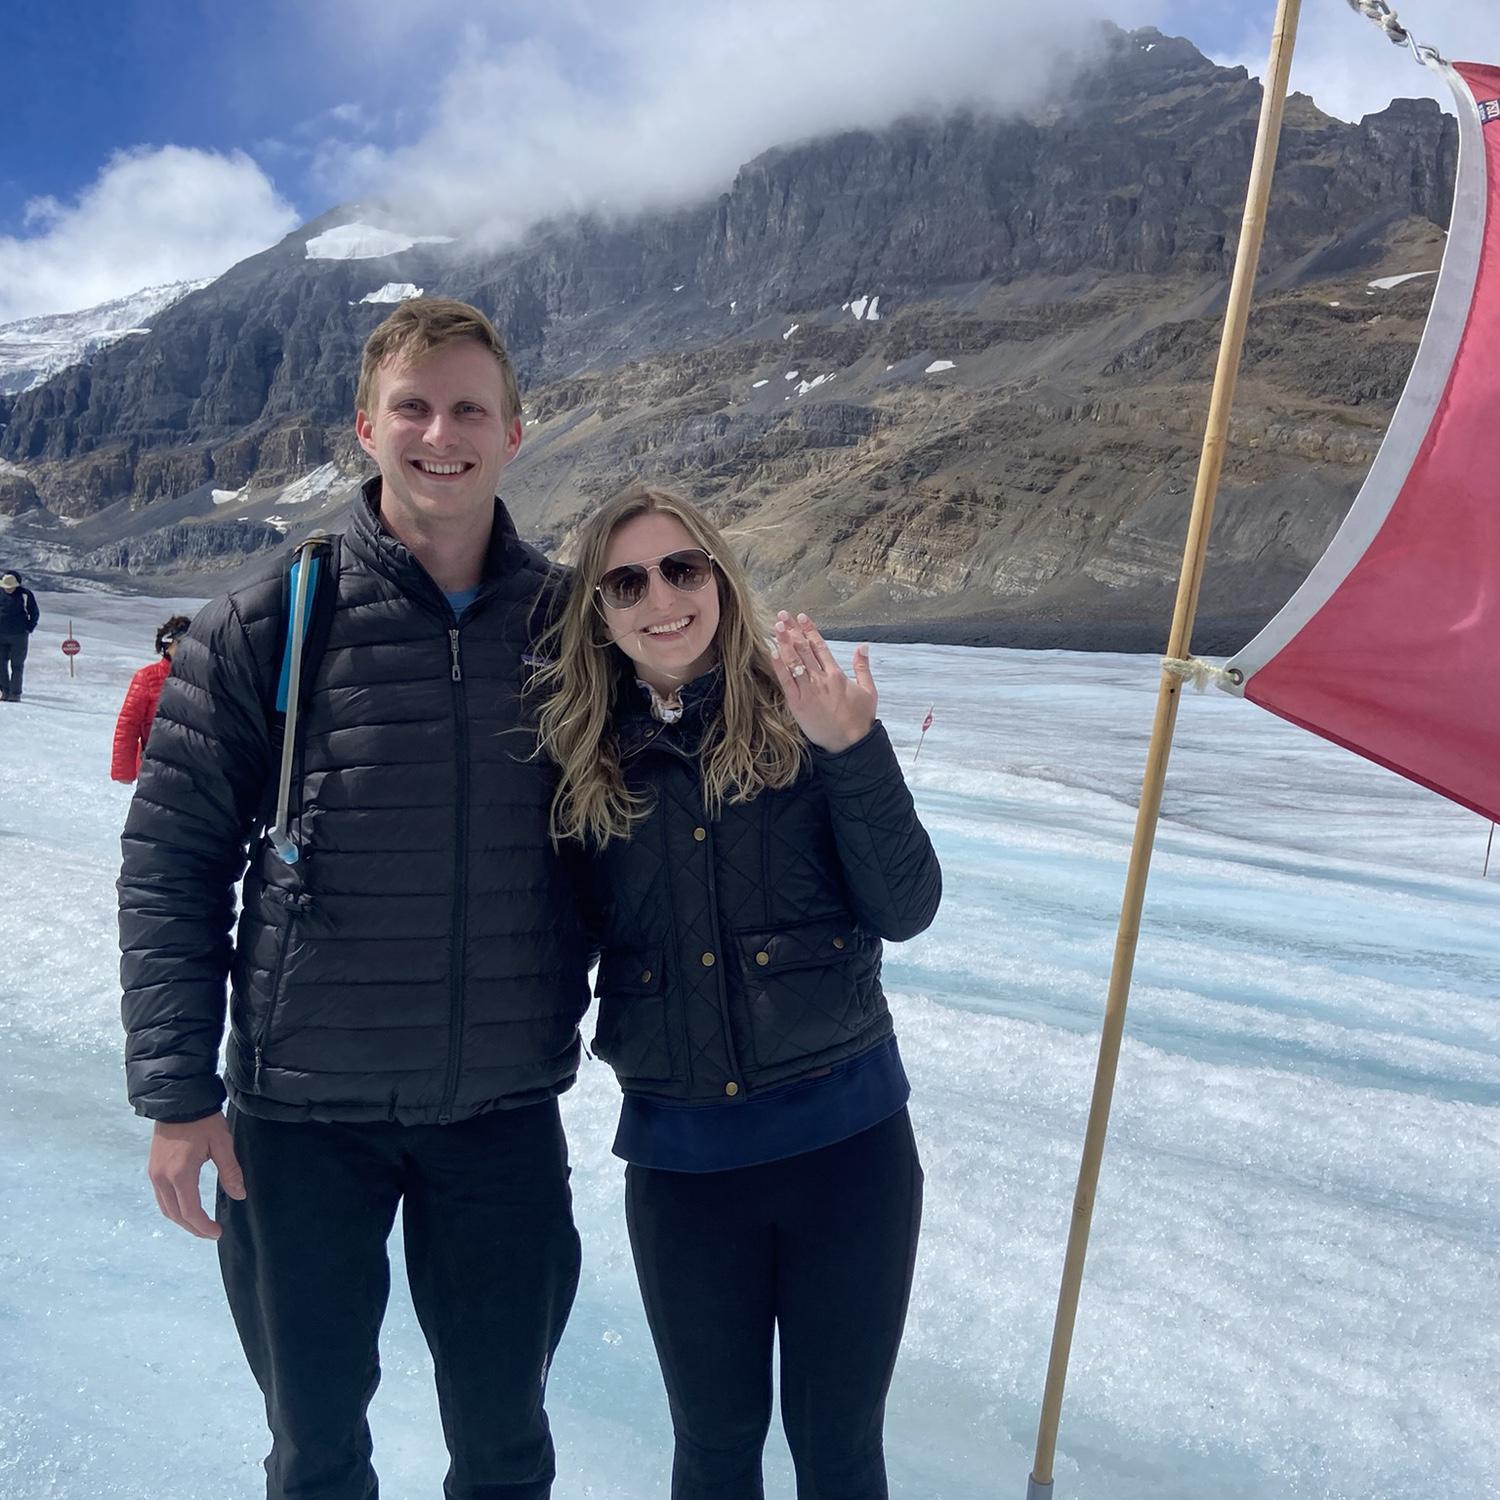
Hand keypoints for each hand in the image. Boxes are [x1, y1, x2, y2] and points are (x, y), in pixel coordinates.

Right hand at [147, 1111, 245, 1239]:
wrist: (178, 1100)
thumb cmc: (203, 1121)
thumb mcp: (221, 1144)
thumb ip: (230, 1171)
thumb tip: (239, 1195)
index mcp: (180, 1174)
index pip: (190, 1211)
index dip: (204, 1227)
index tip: (217, 1232)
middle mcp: (162, 1178)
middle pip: (175, 1215)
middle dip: (193, 1228)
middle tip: (211, 1233)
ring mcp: (154, 1174)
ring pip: (165, 1208)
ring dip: (182, 1220)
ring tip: (200, 1224)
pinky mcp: (153, 1168)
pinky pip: (161, 1197)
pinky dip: (173, 1208)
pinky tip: (186, 1207)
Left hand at [770, 612, 875, 752]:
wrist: (850, 743)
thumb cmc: (860, 718)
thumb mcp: (868, 690)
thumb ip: (863, 666)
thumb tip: (863, 646)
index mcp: (837, 674)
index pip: (820, 646)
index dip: (809, 630)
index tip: (801, 617)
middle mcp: (821, 679)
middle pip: (804, 649)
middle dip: (792, 631)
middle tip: (782, 616)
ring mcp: (808, 691)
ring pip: (794, 662)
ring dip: (784, 643)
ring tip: (775, 628)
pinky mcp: (798, 704)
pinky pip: (786, 682)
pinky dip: (779, 666)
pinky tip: (772, 653)